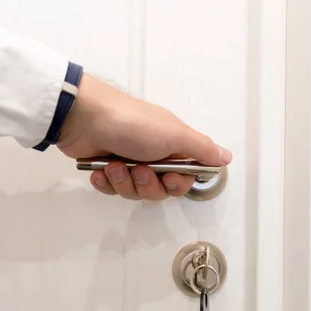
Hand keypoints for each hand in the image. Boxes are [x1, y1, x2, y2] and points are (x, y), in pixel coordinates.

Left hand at [57, 74, 231, 199]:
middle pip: (160, 190)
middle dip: (148, 185)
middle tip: (138, 170)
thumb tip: (227, 157)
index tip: (169, 177)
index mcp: (172, 147)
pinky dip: (106, 183)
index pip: (184, 178)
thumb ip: (202, 149)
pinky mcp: (107, 170)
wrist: (83, 117)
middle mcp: (153, 155)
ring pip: (135, 192)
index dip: (177, 184)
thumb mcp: (174, 135)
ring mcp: (129, 163)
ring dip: (125, 182)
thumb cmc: (132, 123)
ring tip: (114, 165)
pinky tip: (101, 171)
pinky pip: (113, 190)